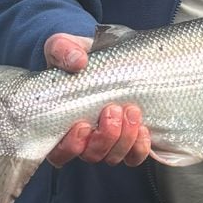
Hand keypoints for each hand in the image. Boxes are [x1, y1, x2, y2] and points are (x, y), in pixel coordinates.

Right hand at [42, 31, 150, 168]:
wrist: (103, 54)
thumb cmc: (77, 55)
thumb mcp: (64, 46)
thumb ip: (63, 50)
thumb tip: (78, 61)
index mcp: (59, 124)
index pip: (58, 153)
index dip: (70, 146)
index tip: (82, 125)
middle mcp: (83, 140)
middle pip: (91, 155)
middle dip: (105, 137)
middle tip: (113, 109)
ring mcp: (107, 142)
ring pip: (113, 157)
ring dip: (124, 138)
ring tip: (131, 111)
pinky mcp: (129, 140)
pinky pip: (134, 156)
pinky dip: (140, 146)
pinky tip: (143, 128)